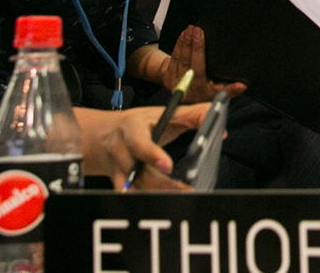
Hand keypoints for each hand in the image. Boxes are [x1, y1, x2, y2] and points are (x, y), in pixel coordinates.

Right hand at [75, 103, 211, 190]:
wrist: (106, 135)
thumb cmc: (141, 124)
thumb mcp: (162, 113)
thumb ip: (190, 114)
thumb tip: (213, 116)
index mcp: (132, 130)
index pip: (140, 145)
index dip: (153, 156)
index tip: (168, 166)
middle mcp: (121, 153)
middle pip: (139, 174)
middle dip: (163, 185)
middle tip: (187, 191)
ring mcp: (119, 172)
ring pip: (136, 190)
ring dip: (158, 197)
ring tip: (182, 201)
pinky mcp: (120, 185)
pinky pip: (134, 197)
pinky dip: (147, 202)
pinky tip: (165, 206)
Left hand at [133, 29, 246, 103]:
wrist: (187, 97)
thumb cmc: (206, 93)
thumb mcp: (219, 93)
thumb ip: (231, 90)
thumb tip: (243, 86)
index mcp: (199, 91)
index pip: (197, 69)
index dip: (198, 51)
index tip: (201, 36)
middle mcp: (185, 87)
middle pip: (186, 61)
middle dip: (190, 43)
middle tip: (196, 29)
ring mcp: (174, 81)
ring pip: (178, 58)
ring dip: (183, 42)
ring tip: (190, 29)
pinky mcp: (167, 76)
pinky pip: (172, 58)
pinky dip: (177, 45)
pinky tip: (183, 36)